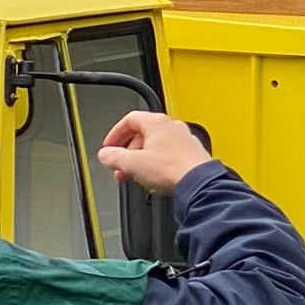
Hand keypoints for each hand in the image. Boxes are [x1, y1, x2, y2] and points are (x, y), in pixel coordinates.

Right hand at [96, 112, 212, 195]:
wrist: (199, 184)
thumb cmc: (173, 169)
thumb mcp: (133, 164)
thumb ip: (114, 157)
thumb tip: (105, 155)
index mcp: (157, 122)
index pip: (129, 120)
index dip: (115, 134)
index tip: (109, 148)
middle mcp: (172, 127)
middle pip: (143, 134)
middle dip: (128, 153)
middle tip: (120, 167)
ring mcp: (185, 140)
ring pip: (156, 146)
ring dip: (142, 160)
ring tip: (135, 176)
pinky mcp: (193, 155)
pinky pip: (170, 156)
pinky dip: (158, 165)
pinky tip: (155, 179)